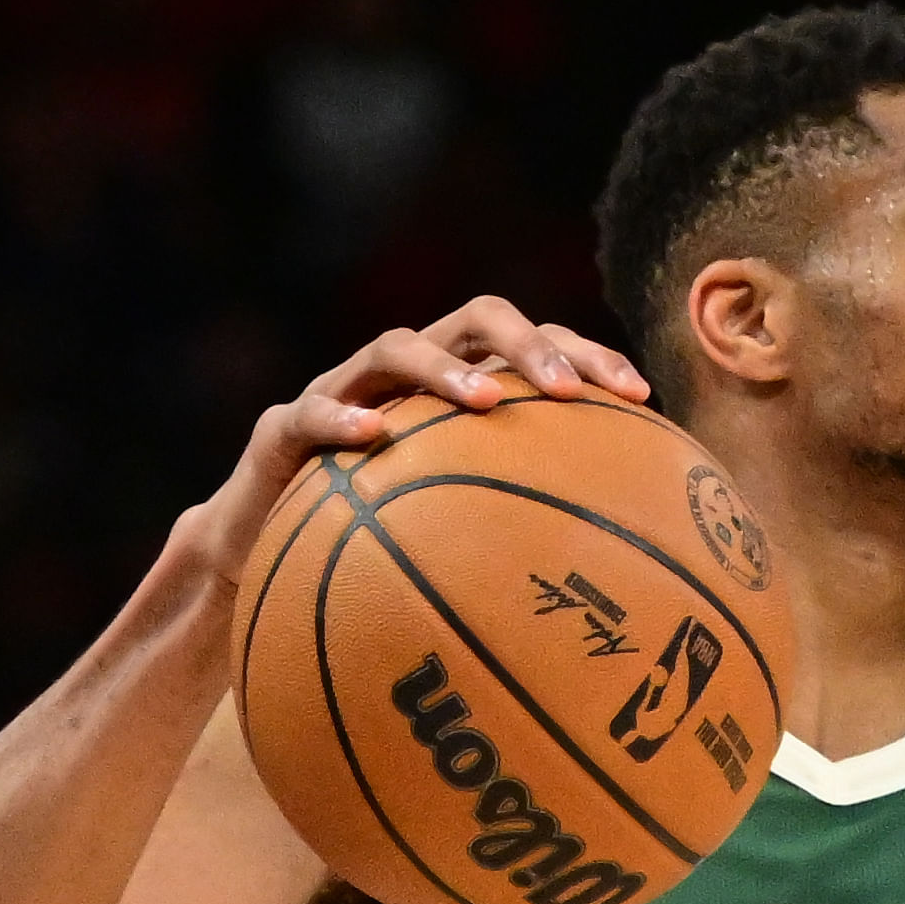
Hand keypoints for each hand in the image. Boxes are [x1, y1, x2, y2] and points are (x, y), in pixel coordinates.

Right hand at [166, 296, 648, 589]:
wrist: (262, 562)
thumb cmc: (377, 550)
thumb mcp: (460, 542)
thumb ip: (527, 536)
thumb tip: (625, 583)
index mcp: (460, 388)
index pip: (537, 346)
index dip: (591, 358)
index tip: (642, 398)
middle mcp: (407, 375)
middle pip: (477, 319)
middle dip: (529, 343)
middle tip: (568, 392)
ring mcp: (344, 390)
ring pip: (395, 347)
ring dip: (443, 368)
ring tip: (484, 400)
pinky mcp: (283, 428)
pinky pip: (310, 412)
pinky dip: (340, 417)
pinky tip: (372, 436)